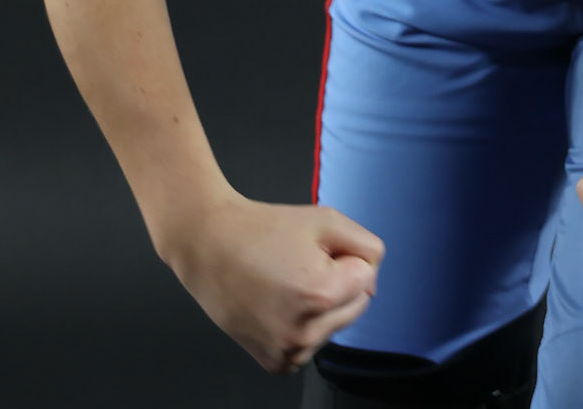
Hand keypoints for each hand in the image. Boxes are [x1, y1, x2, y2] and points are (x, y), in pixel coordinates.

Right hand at [168, 189, 385, 373]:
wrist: (210, 247)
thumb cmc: (263, 230)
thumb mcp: (326, 219)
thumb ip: (365, 246)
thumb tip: (373, 278)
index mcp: (321, 295)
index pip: (368, 276)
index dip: (344, 255)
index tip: (313, 249)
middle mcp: (305, 333)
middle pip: (356, 305)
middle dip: (338, 282)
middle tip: (300, 264)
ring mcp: (289, 353)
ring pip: (335, 325)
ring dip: (322, 306)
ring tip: (285, 282)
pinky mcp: (277, 364)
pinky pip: (312, 343)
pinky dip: (304, 325)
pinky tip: (279, 303)